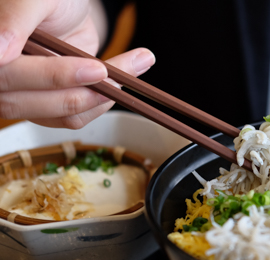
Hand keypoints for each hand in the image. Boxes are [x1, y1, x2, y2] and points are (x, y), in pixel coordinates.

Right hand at [0, 0, 154, 127]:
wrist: (64, 5)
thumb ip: (14, 22)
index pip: (10, 75)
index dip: (54, 76)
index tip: (96, 68)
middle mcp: (0, 79)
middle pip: (30, 103)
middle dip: (81, 91)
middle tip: (113, 70)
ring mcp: (23, 96)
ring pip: (58, 114)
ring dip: (100, 97)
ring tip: (135, 64)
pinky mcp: (49, 105)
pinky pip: (74, 117)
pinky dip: (102, 101)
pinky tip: (126, 75)